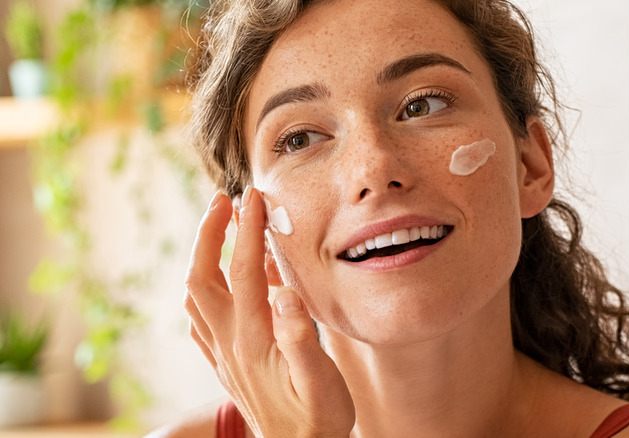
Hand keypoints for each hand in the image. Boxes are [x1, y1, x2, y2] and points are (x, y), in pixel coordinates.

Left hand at [184, 188, 354, 436]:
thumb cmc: (318, 420)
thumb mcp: (322, 383)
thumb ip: (302, 339)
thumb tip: (283, 293)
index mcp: (254, 340)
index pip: (243, 271)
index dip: (247, 229)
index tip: (255, 196)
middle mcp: (230, 343)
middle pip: (202, 277)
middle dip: (208, 232)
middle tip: (224, 200)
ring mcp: (223, 354)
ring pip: (196, 296)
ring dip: (202, 256)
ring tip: (219, 228)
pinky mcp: (225, 363)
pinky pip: (200, 319)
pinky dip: (203, 288)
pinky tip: (218, 281)